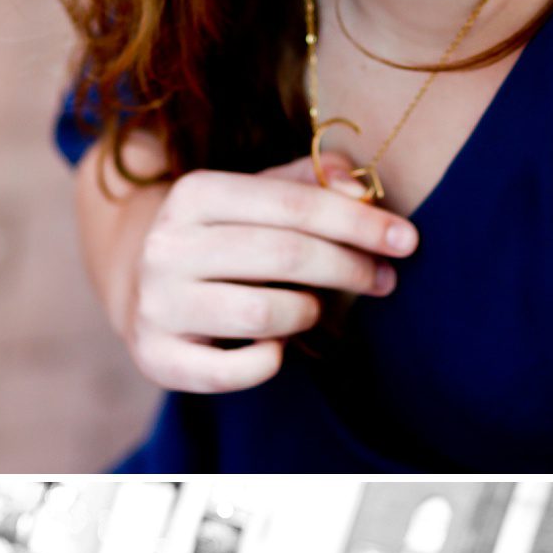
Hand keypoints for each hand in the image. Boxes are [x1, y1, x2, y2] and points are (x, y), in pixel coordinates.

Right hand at [123, 154, 417, 392]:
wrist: (145, 291)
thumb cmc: (224, 239)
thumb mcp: (259, 196)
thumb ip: (311, 181)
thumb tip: (359, 187)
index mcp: (195, 193)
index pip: (295, 204)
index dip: (358, 222)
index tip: (407, 240)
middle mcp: (167, 246)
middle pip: (287, 254)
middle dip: (350, 267)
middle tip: (385, 279)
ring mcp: (157, 304)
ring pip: (264, 313)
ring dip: (308, 312)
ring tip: (315, 308)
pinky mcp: (157, 357)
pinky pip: (234, 371)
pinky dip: (271, 360)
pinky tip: (279, 347)